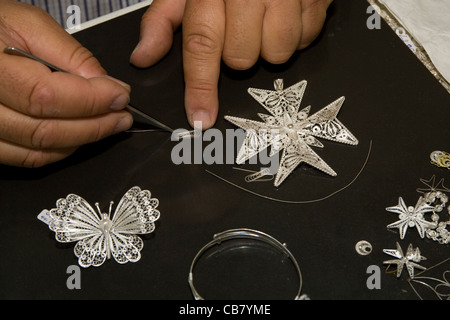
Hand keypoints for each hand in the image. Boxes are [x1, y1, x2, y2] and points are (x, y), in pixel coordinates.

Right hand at [0, 0, 132, 166]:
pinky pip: (25, 158)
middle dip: (95, 126)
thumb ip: (71, 55)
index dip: (92, 101)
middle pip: (45, 131)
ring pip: (38, 151)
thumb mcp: (30, 25)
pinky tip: (78, 135)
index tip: (120, 96)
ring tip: (107, 125)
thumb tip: (106, 85)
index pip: (46, 96)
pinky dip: (59, 150)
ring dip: (81, 141)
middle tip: (122, 117)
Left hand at [130, 0, 332, 128]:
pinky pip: (306, 39)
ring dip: (270, 44)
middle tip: (241, 25)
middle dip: (240, 51)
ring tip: (267, 16)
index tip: (201, 117)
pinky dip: (296, 33)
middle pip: (242, 58)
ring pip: (278, 54)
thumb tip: (142, 57)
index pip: (202, 45)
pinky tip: (287, 12)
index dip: (200, 87)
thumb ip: (163, 20)